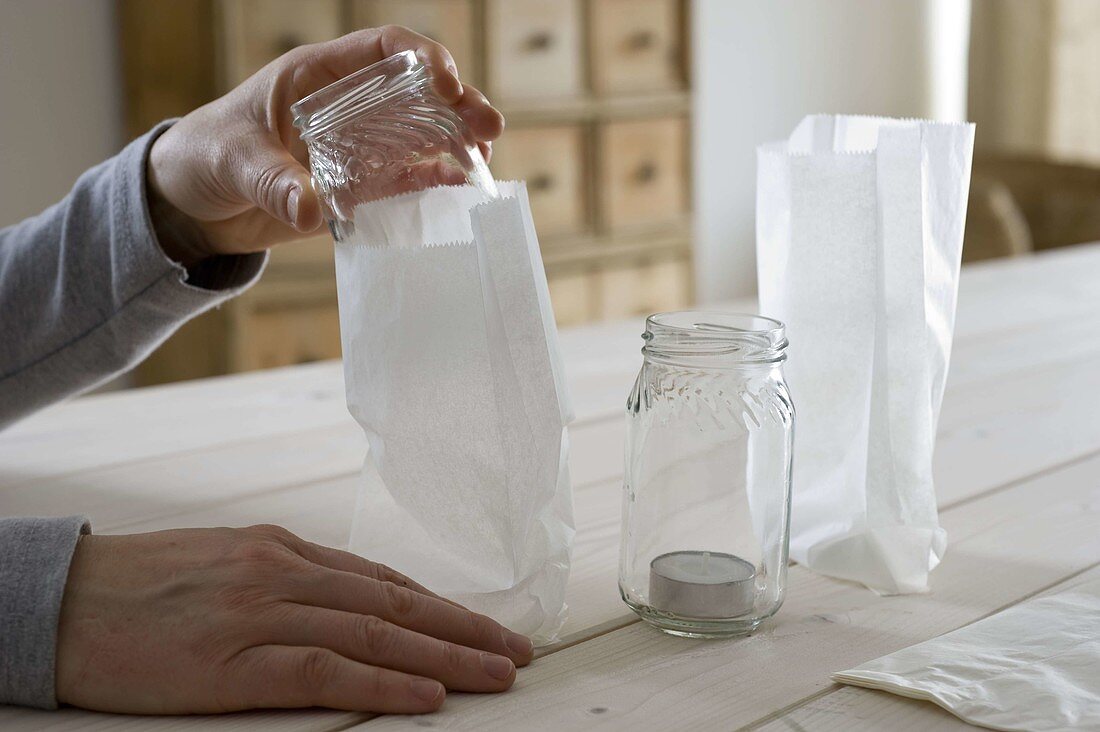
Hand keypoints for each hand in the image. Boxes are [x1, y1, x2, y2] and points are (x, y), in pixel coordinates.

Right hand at [55, 525, 533, 713]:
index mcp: (282, 550)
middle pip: (395, 604)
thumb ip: (288, 579)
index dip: (440, 605)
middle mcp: (283, 573)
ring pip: (375, 634)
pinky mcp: (231, 662)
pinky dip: (382, 684)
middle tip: (517, 649)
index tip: (482, 623)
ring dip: (445, 655)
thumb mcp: (225, 563)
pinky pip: (323, 672)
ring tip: (496, 672)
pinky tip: (425, 695)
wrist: (60, 599)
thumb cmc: (140, 585)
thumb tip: (349, 600)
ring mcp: (260, 614)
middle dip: (464, 628)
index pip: (383, 580)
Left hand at [147, 26, 504, 265]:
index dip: (421, 60)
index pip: (383, 50)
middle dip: (458, 104)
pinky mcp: (360, 186)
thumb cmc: (206, 156)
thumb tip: (306, 209)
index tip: (446, 85)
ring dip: (457, 143)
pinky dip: (435, 182)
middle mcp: (349, 105)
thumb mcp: (232, 161)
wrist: (194, 202)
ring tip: (484, 161)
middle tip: (489, 128)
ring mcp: (359, 145)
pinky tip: (459, 190)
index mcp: (319, 76)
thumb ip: (269, 181)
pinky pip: (406, 179)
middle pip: (417, 92)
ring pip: (421, 134)